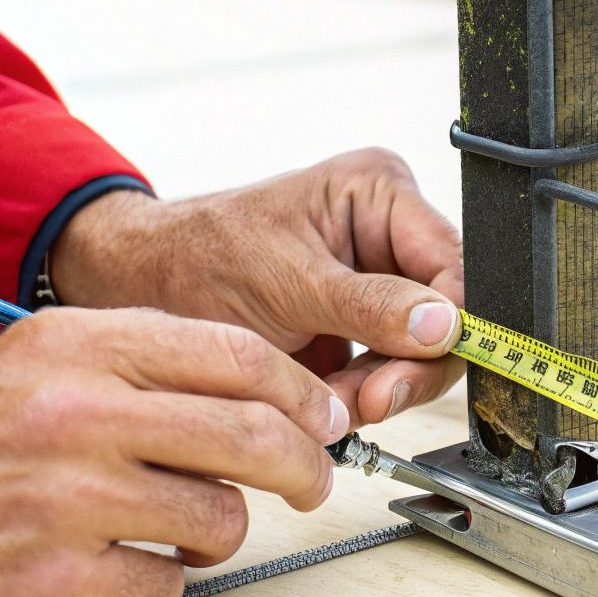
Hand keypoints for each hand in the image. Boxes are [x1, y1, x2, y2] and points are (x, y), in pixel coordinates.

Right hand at [0, 308, 345, 596]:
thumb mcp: (28, 366)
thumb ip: (133, 366)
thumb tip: (248, 388)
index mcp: (77, 347)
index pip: (235, 355)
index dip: (298, 390)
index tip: (321, 416)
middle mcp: (79, 412)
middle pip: (253, 434)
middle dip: (304, 465)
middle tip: (310, 483)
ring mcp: (70, 499)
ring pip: (220, 516)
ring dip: (218, 530)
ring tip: (178, 527)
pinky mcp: (60, 580)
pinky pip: (169, 585)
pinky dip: (161, 582)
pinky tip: (118, 567)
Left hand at [49, 148, 464, 430]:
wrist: (145, 289)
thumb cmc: (200, 257)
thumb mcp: (288, 280)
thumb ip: (371, 304)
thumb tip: (445, 324)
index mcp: (380, 192)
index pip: (452, 263)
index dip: (451, 320)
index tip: (424, 361)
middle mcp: (389, 234)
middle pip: (447, 315)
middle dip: (409, 366)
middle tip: (372, 399)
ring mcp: (377, 284)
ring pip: (421, 354)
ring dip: (381, 388)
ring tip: (333, 403)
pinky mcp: (360, 330)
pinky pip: (388, 374)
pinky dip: (362, 397)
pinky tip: (329, 403)